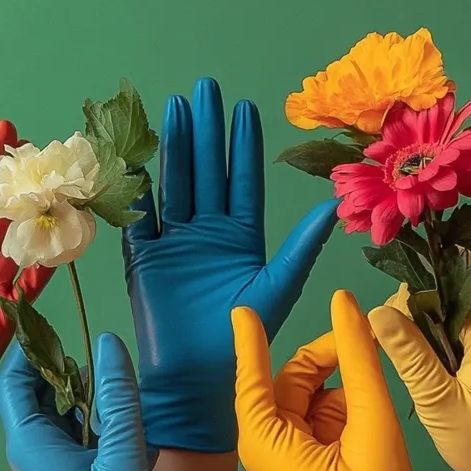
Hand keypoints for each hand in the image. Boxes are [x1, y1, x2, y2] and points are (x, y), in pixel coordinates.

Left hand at [0, 334, 167, 470]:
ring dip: (88, 392)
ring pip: (62, 407)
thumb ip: (117, 398)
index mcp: (32, 440)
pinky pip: (79, 428)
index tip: (61, 322)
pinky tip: (125, 418)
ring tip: (118, 386)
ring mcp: (54, 460)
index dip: (32, 346)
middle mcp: (35, 447)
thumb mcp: (124, 458)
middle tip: (103, 357)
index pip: (14, 378)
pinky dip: (98, 415)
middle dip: (67, 367)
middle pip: (39, 389)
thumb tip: (107, 341)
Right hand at [123, 76, 337, 452]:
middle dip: (205, 132)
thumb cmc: (242, 339)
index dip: (242, 147)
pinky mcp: (144, 260)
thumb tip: (333, 206)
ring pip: (174, 186)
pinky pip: (141, 219)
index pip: (242, 182)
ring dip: (174, 149)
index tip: (244, 108)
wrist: (198, 381)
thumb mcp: (278, 289)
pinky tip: (137, 160)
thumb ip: (300, 248)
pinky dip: (138, 192)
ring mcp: (175, 244)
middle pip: (205, 173)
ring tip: (175, 108)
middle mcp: (208, 234)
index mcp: (241, 238)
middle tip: (204, 89)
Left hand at [233, 292, 448, 470]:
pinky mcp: (302, 455)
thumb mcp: (372, 425)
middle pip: (291, 376)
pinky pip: (320, 413)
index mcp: (266, 437)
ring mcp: (284, 449)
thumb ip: (360, 361)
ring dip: (343, 386)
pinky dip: (346, 407)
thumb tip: (346, 306)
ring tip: (375, 403)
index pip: (252, 375)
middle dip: (330, 360)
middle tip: (369, 344)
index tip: (244, 307)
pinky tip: (369, 422)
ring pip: (311, 391)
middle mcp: (266, 440)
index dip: (252, 340)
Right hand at [368, 265, 470, 470]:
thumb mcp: (435, 398)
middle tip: (401, 351)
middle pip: (441, 271)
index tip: (386, 336)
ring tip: (417, 358)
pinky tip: (431, 356)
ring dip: (424, 313)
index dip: (403, 300)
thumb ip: (407, 351)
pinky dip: (439, 320)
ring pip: (448, 283)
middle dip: (413, 303)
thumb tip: (375, 310)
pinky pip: (460, 299)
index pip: (432, 274)